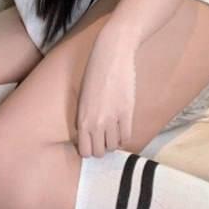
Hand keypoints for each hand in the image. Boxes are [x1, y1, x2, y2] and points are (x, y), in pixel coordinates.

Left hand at [75, 30, 138, 158]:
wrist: (111, 56)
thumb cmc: (94, 73)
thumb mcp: (82, 97)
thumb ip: (83, 117)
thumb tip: (87, 132)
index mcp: (81, 119)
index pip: (85, 151)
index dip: (89, 150)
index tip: (93, 143)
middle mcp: (96, 123)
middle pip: (99, 152)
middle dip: (101, 148)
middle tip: (104, 138)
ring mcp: (112, 119)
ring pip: (114, 146)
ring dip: (113, 142)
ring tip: (113, 132)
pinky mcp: (127, 113)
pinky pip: (126, 136)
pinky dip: (124, 136)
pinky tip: (122, 128)